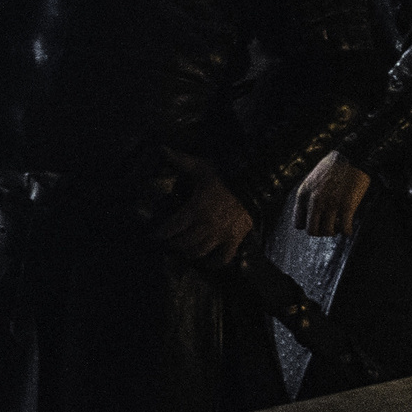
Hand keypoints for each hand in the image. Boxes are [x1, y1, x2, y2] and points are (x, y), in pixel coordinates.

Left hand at [153, 150, 254, 266]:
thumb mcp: (201, 166)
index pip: (172, 227)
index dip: (161, 233)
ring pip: (200, 252)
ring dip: (189, 253)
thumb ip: (180, 161)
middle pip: (184, 242)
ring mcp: (221, 235)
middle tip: (170, 241)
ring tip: (184, 249)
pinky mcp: (235, 240)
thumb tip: (161, 148)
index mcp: (195, 209)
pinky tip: (207, 262)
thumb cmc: (226, 175)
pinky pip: (223, 258)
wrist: (256, 183)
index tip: (155, 235)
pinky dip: (214, 263)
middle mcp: (206, 225)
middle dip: (174, 243)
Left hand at [289, 150, 370, 236]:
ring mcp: (330, 204)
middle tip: (330, 225)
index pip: (298, 224)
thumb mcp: (312, 180)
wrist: (352, 155)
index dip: (308, 225)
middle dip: (321, 231)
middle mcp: (314, 201)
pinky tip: (349, 227)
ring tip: (340, 224)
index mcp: (303, 194)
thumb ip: (309, 196)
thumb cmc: (333, 167)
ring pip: (328, 232)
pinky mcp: (346, 205)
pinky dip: (347, 231)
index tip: (317, 221)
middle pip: (311, 231)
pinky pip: (345, 229)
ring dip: (335, 231)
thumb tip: (310, 215)